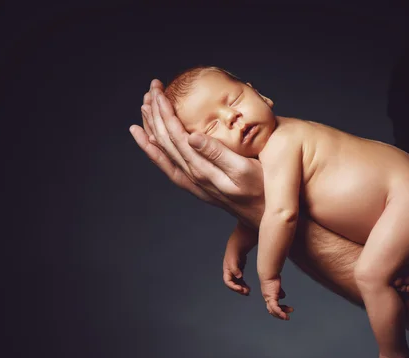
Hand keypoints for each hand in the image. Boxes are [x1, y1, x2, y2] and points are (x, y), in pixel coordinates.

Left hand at [129, 80, 264, 227]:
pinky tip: (149, 142)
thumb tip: (192, 136)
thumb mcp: (245, 169)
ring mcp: (192, 182)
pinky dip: (155, 152)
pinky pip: (168, 167)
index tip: (159, 91)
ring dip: (152, 128)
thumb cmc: (263, 191)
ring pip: (163, 152)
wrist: (265, 218)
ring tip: (144, 107)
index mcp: (202, 169)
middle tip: (151, 89)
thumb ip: (218, 153)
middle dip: (155, 114)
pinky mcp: (196, 185)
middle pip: (165, 141)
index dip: (165, 112)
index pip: (176, 135)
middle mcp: (192, 176)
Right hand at [223, 251, 249, 295]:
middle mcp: (230, 274)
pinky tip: (248, 288)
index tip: (240, 289)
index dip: (233, 286)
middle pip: (233, 285)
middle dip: (238, 289)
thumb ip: (235, 269)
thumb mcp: (233, 260)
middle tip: (246, 292)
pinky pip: (240, 281)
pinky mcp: (239, 273)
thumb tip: (239, 276)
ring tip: (248, 292)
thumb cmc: (234, 252)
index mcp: (226, 271)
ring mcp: (234, 274)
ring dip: (242, 289)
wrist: (238, 246)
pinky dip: (244, 285)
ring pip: (237, 284)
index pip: (228, 281)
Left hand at [260, 277, 293, 320]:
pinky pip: (275, 308)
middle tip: (287, 316)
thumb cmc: (272, 277)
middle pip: (272, 310)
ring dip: (280, 315)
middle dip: (280, 314)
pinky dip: (279, 312)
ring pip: (273, 311)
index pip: (273, 306)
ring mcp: (268, 299)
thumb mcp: (277, 287)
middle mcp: (267, 299)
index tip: (286, 310)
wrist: (269, 273)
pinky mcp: (271, 298)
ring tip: (287, 317)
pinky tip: (284, 315)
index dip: (279, 309)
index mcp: (269, 296)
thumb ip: (280, 292)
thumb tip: (283, 296)